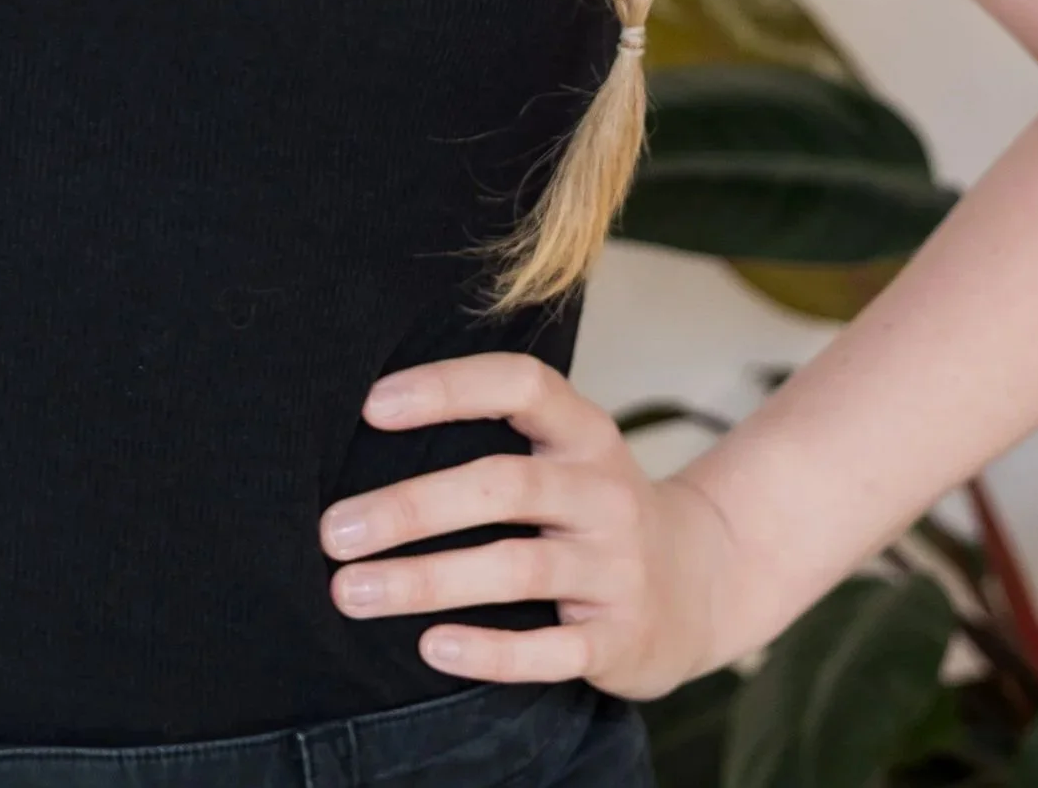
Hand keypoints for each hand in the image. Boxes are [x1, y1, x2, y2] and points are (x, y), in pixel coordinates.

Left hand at [317, 352, 737, 695]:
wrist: (703, 583)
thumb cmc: (592, 509)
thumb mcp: (566, 456)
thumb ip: (495, 439)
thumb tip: (368, 430)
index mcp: (584, 432)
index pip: (520, 385)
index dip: (447, 388)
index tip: (372, 406)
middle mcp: (604, 491)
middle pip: (502, 486)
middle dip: (411, 507)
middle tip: (334, 530)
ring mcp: (618, 566)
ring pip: (515, 568)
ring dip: (426, 581)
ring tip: (352, 591)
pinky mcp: (622, 637)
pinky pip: (550, 649)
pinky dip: (489, 651)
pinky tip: (430, 648)